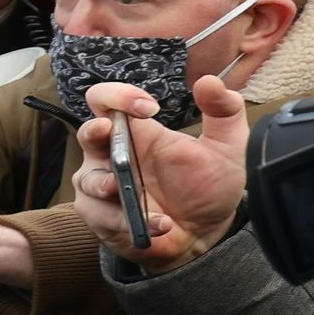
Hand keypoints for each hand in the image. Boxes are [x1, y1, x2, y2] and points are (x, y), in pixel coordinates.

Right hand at [76, 76, 251, 268]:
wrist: (206, 233)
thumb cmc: (209, 186)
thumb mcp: (227, 146)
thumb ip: (224, 111)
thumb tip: (209, 81)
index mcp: (137, 132)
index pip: (108, 101)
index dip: (119, 96)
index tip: (148, 107)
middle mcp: (113, 156)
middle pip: (86, 132)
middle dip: (94, 131)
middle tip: (108, 130)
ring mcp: (103, 188)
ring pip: (88, 179)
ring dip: (109, 186)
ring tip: (137, 197)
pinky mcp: (101, 218)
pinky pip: (104, 216)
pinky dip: (132, 222)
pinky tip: (161, 225)